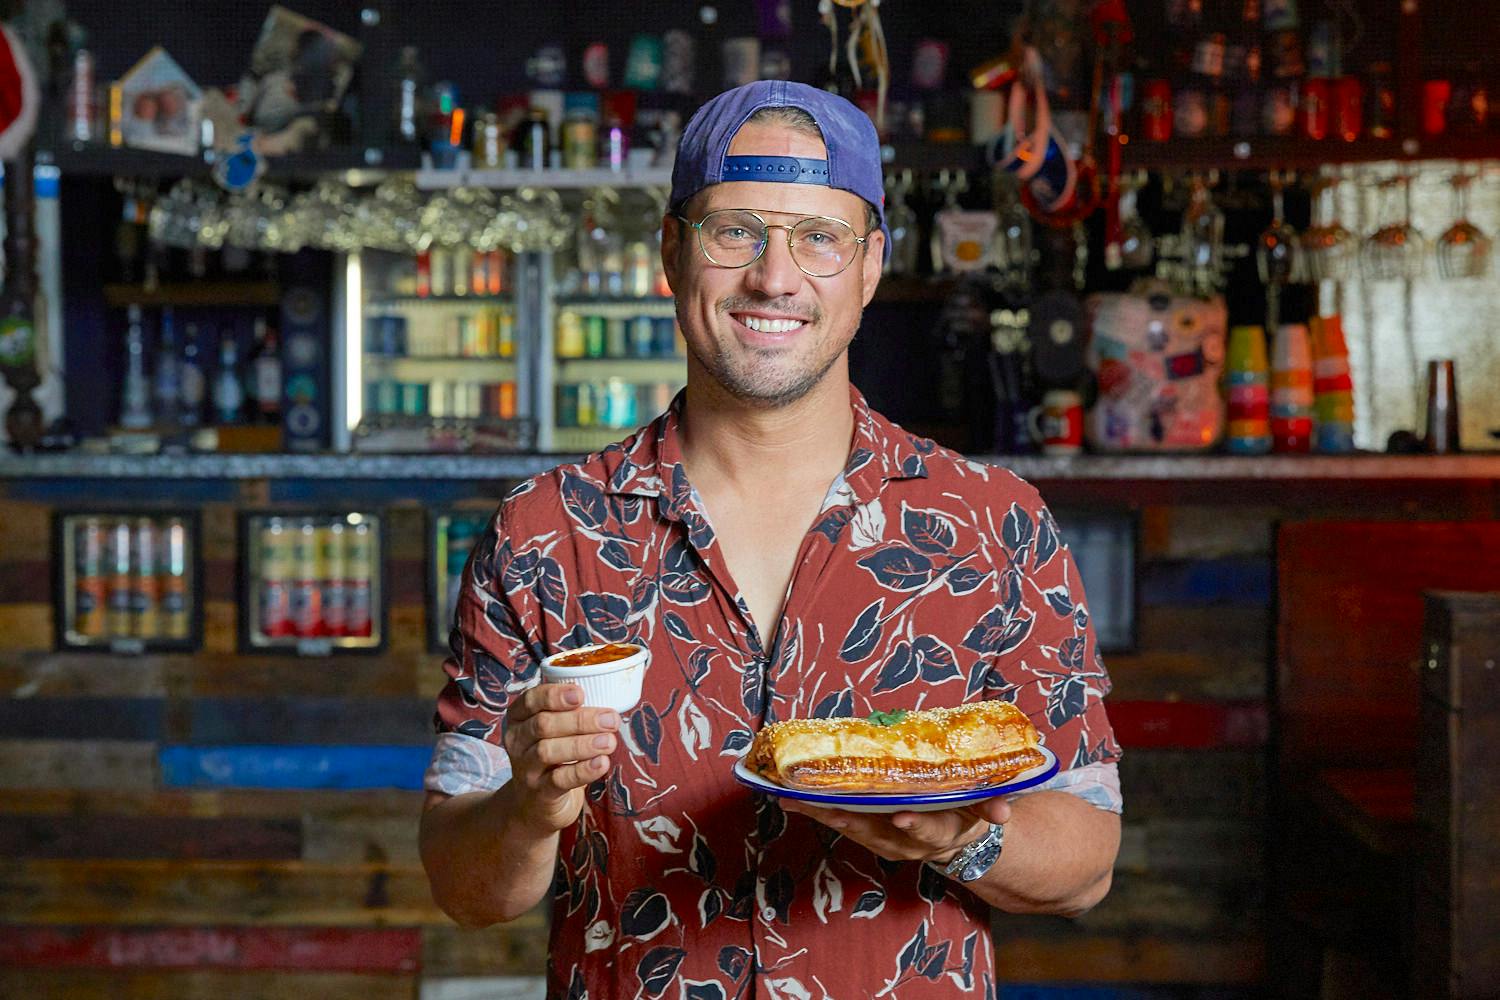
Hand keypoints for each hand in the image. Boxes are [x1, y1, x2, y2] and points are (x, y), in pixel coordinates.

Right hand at [501, 683, 619, 834]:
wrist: (533, 804)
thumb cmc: (551, 757)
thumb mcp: (553, 731)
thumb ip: (572, 712)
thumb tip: (610, 695)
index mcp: (519, 718)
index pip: (531, 700)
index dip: (554, 695)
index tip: (581, 694)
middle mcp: (517, 741)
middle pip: (543, 725)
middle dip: (580, 720)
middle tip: (610, 719)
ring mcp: (526, 768)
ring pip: (548, 751)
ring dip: (583, 744)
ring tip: (609, 741)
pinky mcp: (539, 792)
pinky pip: (559, 779)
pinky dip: (582, 770)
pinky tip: (602, 763)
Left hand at [780, 795, 1011, 867]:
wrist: (954, 838)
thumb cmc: (966, 811)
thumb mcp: (984, 809)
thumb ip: (992, 806)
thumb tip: (1004, 812)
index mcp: (939, 833)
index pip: (928, 830)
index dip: (915, 825)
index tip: (902, 816)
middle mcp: (906, 841)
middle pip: (875, 830)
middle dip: (847, 818)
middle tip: (823, 804)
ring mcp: (883, 839)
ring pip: (850, 828)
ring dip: (821, 814)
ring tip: (794, 798)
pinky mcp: (866, 833)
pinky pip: (838, 822)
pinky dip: (814, 811)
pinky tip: (789, 798)